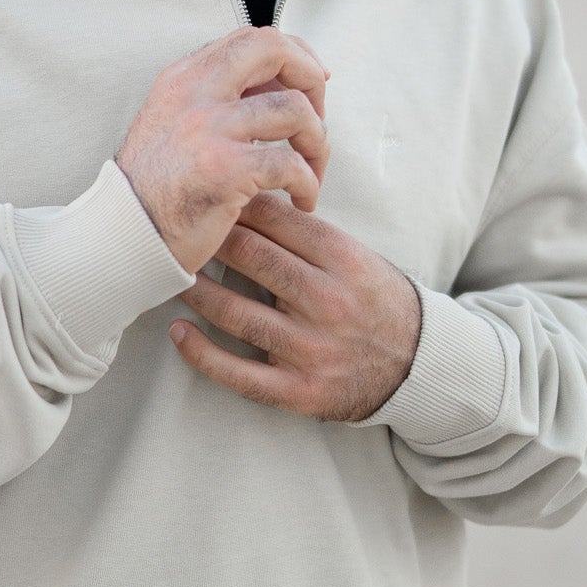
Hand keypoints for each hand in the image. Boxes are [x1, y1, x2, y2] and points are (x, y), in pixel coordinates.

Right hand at [116, 28, 330, 273]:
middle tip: (319, 116)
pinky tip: (302, 199)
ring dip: (317, 142)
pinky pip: (291, 164)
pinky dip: (308, 183)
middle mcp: (194, 93)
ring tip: (311, 171)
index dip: (293, 53)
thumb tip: (277, 86)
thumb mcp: (173, 123)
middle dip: (312, 78)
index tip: (312, 79)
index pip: (251, 39)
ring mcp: (208, 128)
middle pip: (273, 51)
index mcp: (183, 79)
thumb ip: (215, 99)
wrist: (123, 234)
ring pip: (295, 109)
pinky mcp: (225, 169)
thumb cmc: (154, 190)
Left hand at [170, 191, 421, 420]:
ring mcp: (311, 349)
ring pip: (236, 313)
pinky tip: (179, 331)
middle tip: (182, 229)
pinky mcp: (298, 390)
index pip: (280, 221)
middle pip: (253, 259)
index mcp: (344, 261)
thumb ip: (308, 236)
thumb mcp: (357, 257)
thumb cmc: (374, 301)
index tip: (213, 196)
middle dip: (212, 240)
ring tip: (171, 275)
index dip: (240, 205)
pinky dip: (201, 353)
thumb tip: (248, 200)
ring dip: (196, 291)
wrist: (416, 365)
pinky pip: (238, 374)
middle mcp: (328, 303)